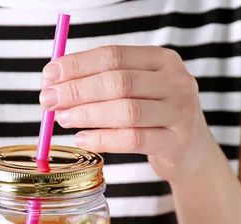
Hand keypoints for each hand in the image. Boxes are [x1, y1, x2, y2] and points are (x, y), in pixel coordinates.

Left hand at [40, 45, 214, 181]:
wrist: (191, 149)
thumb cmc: (154, 115)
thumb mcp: (137, 89)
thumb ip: (102, 81)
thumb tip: (53, 82)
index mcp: (162, 60)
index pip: (114, 55)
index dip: (78, 65)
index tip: (49, 76)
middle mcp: (175, 82)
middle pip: (118, 81)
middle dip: (77, 90)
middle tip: (49, 100)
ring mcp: (179, 113)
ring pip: (126, 111)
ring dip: (87, 114)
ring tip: (62, 118)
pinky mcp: (175, 142)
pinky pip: (133, 140)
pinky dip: (103, 140)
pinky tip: (82, 139)